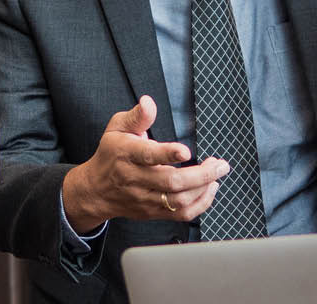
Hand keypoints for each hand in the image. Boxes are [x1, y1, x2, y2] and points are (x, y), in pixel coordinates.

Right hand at [62, 95, 230, 232]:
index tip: (186, 150)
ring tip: (216, 174)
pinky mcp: (152, 212)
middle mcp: (135, 179)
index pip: (148, 156)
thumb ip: (137, 116)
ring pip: (178, 200)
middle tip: (220, 164)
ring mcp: (144, 198)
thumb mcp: (117, 128)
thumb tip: (148, 102)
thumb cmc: (111, 154)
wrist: (96, 190)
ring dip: (203, 188)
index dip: (168, 154)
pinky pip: (180, 214)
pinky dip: (200, 204)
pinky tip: (209, 189)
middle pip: (171, 182)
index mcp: (126, 155)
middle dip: (201, 174)